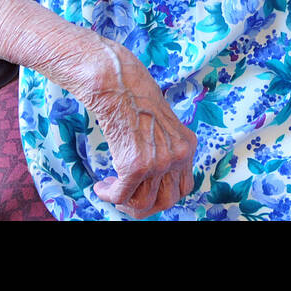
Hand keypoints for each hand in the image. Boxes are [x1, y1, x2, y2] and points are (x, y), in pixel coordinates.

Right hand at [79, 40, 197, 219]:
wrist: (121, 85)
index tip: (144, 190)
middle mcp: (179, 156)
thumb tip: (154, 181)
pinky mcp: (136, 166)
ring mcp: (159, 162)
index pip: (184, 188)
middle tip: (127, 197)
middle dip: (144, 205)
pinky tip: (102, 186)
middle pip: (167, 201)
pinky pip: (121, 196)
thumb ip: (165, 151)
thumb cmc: (136, 103)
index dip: (161, 195)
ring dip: (125, 203)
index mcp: (188, 147)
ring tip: (112, 191)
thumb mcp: (162, 128)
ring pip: (143, 205)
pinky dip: (109, 195)